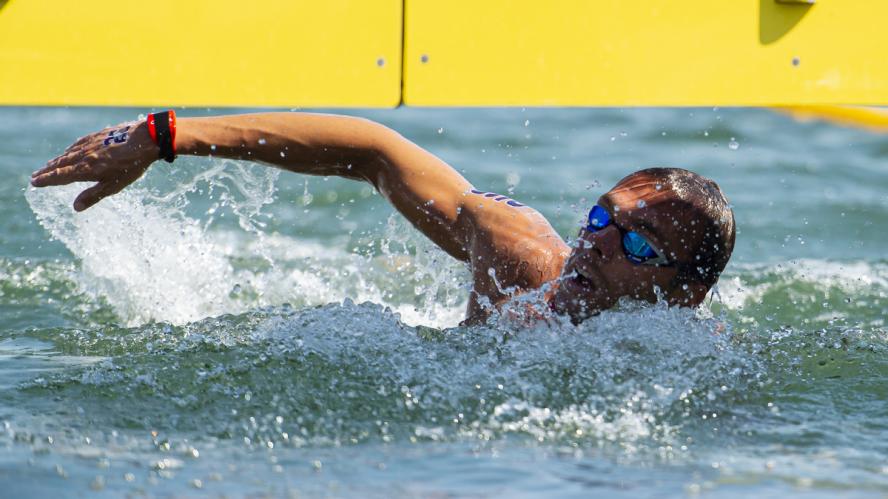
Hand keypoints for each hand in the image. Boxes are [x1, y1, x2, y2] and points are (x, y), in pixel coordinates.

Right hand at [30, 120, 157, 210]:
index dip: (46, 180)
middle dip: (47, 171)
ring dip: (57, 160)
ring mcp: (90, 143)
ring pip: (68, 153)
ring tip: (48, 165)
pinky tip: (69, 150)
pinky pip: (78, 144)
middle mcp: (83, 155)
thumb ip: (93, 196)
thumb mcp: (113, 186)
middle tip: (35, 175)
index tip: (34, 182)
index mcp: (85, 169)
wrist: (144, 140)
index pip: (60, 176)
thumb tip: (75, 207)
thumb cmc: (131, 166)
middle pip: (61, 164)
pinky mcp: (98, 135)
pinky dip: (70, 150)